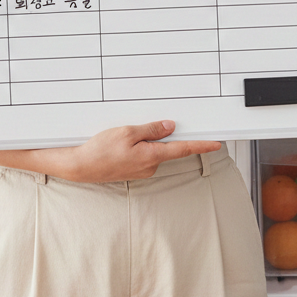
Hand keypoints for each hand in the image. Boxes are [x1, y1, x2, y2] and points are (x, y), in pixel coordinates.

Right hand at [64, 120, 221, 182]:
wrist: (80, 166)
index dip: (202, 146)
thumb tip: (170, 127)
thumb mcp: (127, 132)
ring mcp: (142, 170)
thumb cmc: (100, 150)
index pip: (183, 149)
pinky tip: (123, 142)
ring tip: (124, 134)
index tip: (216, 144)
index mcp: (152, 156)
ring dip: (147, 140)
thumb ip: (152, 130)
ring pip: (154, 150)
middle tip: (147, 126)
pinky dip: (140, 146)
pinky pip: (144, 154)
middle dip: (163, 135)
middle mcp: (150, 166)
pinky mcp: (133, 170)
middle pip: (167, 147)